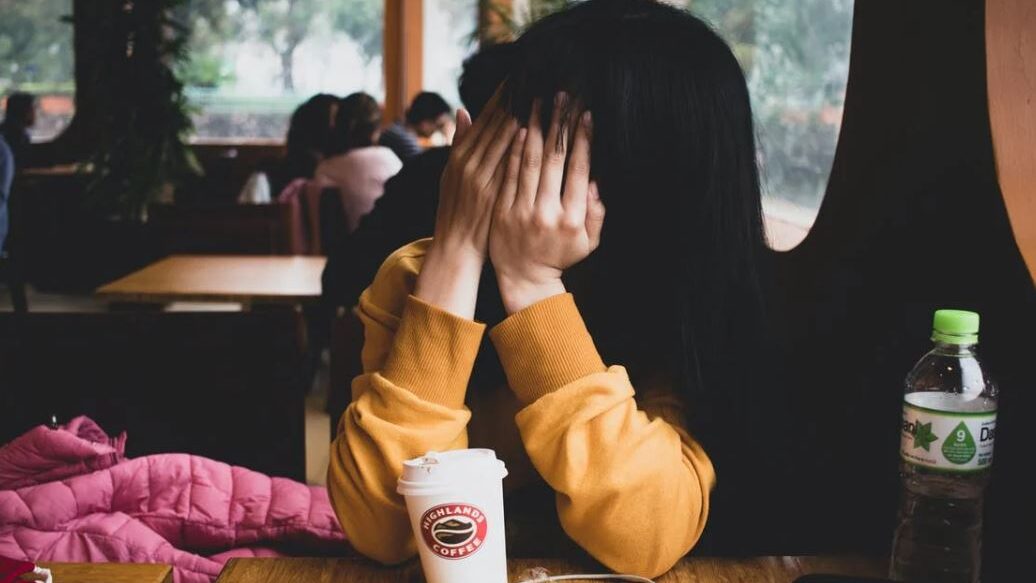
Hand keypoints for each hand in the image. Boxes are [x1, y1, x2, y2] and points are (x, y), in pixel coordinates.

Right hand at [414, 94, 519, 318]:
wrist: (456, 247)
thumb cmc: (456, 209)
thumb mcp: (450, 174)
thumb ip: (459, 143)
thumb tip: (462, 111)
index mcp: (459, 156)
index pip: (484, 118)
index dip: (501, 96)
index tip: (517, 76)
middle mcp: (468, 164)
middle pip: (496, 124)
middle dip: (516, 100)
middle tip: (535, 77)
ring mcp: (481, 180)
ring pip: (503, 141)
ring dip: (523, 116)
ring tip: (540, 96)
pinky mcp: (493, 195)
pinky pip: (509, 166)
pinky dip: (521, 147)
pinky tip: (534, 132)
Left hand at [490, 95, 605, 313]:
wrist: (525, 279)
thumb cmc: (561, 256)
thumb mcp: (589, 242)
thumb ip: (597, 213)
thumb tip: (596, 180)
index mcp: (572, 218)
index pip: (578, 169)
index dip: (582, 138)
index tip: (585, 113)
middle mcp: (547, 213)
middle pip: (554, 159)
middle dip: (559, 123)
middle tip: (562, 95)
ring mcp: (522, 211)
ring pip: (530, 161)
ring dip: (536, 128)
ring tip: (539, 101)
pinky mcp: (502, 210)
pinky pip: (509, 173)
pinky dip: (514, 149)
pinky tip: (519, 127)